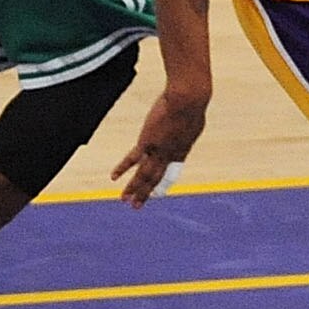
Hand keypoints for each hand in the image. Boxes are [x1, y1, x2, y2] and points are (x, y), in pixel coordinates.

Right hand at [110, 80, 210, 205]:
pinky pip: (132, 158)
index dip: (164, 182)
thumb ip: (189, 128)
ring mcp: (158, 151)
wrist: (187, 102)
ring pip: (143, 174)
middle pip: (155, 178)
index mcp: (182, 150)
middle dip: (145, 193)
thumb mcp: (195, 121)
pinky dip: (122, 168)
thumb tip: (188, 126)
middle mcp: (169, 156)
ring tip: (124, 200)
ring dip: (133, 188)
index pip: (171, 171)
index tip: (159, 193)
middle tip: (136, 206)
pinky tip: (113, 177)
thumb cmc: (193, 105)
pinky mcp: (147, 142)